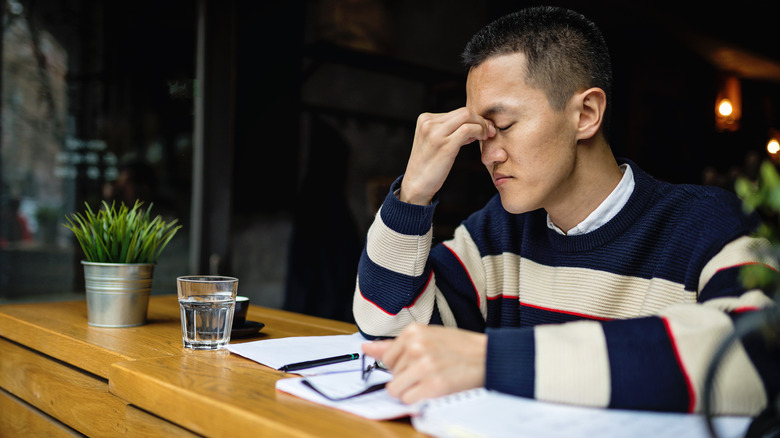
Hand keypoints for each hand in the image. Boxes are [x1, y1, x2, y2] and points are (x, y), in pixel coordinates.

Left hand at [362, 324, 486, 403]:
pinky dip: (419, 399)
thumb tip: (366, 349)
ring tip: (431, 380)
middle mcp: (416, 347)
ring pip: (396, 390)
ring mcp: (424, 366)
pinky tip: (434, 389)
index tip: (418, 363)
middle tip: (430, 370)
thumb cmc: (459, 347)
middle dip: (407, 377)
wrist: (488, 357)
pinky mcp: (433, 386)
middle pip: (391, 374)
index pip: (386, 358)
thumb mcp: (427, 336)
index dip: (401, 365)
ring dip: (412, 390)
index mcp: (413, 332)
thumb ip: (395, 345)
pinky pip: (408, 400)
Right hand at [400, 108, 495, 204]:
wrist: (416, 184)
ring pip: (467, 116)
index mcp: (425, 119)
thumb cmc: (429, 165)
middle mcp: (428, 123)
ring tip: (485, 137)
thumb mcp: (435, 141)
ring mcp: (435, 133)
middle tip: (489, 131)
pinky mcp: (444, 144)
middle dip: (480, 120)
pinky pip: (468, 129)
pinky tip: (481, 140)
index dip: (473, 119)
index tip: (481, 129)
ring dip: (482, 125)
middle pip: (463, 112)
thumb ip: (450, 130)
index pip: (456, 112)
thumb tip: (475, 124)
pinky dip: (479, 132)